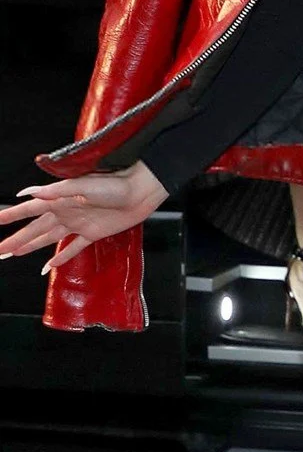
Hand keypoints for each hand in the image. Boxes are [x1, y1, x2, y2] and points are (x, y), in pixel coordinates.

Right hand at [0, 161, 168, 272]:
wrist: (140, 191)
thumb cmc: (115, 184)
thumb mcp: (85, 185)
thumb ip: (57, 190)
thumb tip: (29, 192)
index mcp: (60, 199)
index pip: (29, 208)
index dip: (12, 215)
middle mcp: (65, 212)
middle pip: (34, 228)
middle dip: (14, 238)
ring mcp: (78, 224)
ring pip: (47, 238)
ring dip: (30, 246)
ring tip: (13, 253)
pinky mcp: (92, 234)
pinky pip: (71, 249)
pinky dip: (59, 258)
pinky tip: (48, 267)